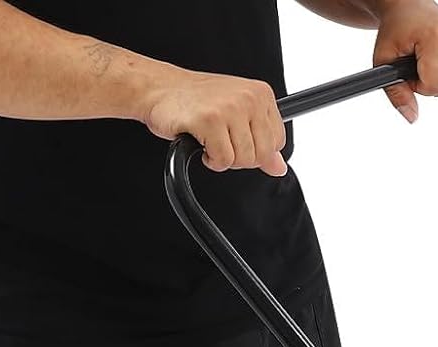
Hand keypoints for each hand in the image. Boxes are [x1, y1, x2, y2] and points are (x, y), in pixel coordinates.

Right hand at [141, 67, 288, 175]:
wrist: (158, 88)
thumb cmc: (196, 101)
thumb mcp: (236, 116)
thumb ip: (261, 141)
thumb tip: (279, 167)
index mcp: (260, 94)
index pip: (277, 143)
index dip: (256, 150)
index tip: (237, 138)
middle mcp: (248, 98)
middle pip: (262, 155)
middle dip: (241, 157)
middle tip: (221, 140)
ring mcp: (229, 108)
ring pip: (244, 160)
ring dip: (224, 158)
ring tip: (209, 138)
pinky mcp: (209, 120)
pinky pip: (223, 161)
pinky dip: (211, 160)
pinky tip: (200, 142)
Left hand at [373, 1, 437, 123]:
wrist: (411, 7)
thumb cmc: (398, 30)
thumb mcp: (385, 60)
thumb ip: (395, 92)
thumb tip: (412, 117)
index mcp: (436, 36)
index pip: (436, 85)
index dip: (420, 86)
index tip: (413, 70)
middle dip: (436, 86)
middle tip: (424, 67)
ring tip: (437, 65)